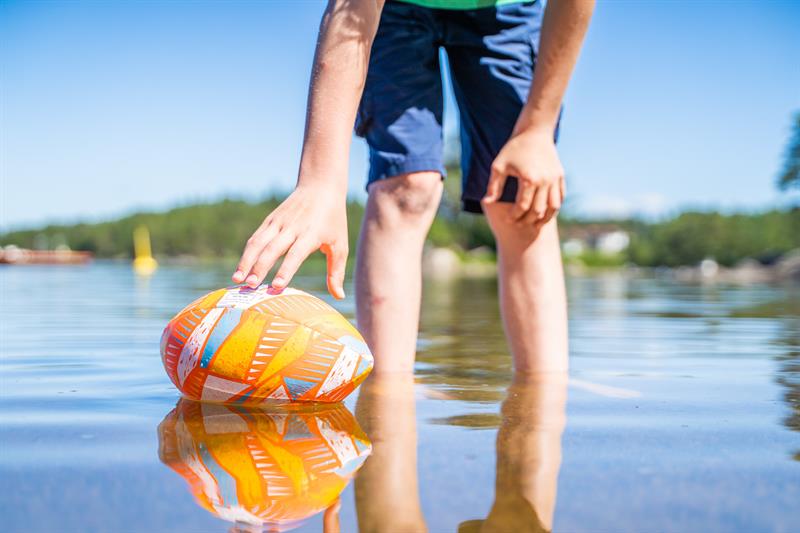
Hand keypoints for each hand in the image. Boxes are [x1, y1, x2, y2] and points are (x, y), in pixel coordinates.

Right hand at [232, 185, 348, 298]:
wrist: (320, 186)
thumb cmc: (333, 220)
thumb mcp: (340, 244)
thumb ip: (337, 271)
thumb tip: (339, 296)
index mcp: (311, 234)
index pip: (296, 254)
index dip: (286, 269)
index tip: (277, 285)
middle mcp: (292, 227)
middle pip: (272, 249)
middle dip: (260, 268)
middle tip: (250, 286)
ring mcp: (278, 222)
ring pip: (258, 243)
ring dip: (246, 261)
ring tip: (237, 279)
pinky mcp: (270, 220)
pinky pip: (256, 238)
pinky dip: (247, 253)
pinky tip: (241, 269)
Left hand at [482, 129, 564, 224]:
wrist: (534, 131)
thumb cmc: (513, 148)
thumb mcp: (499, 166)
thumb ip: (493, 186)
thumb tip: (486, 203)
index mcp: (529, 180)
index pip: (522, 206)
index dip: (514, 216)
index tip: (508, 219)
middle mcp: (545, 181)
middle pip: (538, 210)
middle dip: (527, 220)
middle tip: (519, 224)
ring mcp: (554, 179)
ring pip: (553, 207)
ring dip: (544, 218)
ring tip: (535, 224)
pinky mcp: (560, 176)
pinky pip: (560, 197)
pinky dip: (554, 207)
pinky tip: (546, 211)